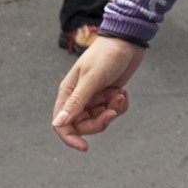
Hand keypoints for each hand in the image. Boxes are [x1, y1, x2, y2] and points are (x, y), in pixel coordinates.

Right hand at [52, 35, 143, 151]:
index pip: (62, 124)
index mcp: (68, 93)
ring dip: (112, 110)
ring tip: (119, 94)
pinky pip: (113, 111)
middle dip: (99, 121)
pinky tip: (123, 92)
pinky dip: (120, 105)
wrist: (129, 40)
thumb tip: (58, 124)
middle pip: (83, 125)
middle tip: (112, 111)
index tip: (84, 147)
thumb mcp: (92, 78)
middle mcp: (79, 98)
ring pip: (100, 119)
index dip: (70, 138)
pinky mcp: (109, 96)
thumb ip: (77, 102)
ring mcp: (95, 97)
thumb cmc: (107, 54)